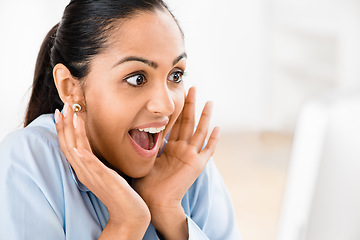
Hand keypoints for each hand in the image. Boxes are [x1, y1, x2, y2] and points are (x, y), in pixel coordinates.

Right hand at [55, 104, 149, 238]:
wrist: (128, 212)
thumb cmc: (119, 191)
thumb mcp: (106, 172)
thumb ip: (98, 161)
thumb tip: (95, 149)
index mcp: (84, 168)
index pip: (70, 145)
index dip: (64, 128)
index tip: (63, 111)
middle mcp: (84, 171)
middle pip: (68, 145)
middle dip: (64, 125)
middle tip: (64, 106)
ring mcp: (92, 175)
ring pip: (76, 150)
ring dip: (72, 132)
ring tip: (71, 114)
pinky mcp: (102, 179)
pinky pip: (89, 165)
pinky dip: (82, 154)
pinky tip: (77, 145)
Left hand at [133, 87, 219, 238]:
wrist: (154, 201)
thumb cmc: (146, 184)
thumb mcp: (145, 158)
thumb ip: (146, 145)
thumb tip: (132, 130)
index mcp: (169, 147)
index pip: (175, 123)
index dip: (176, 108)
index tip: (178, 93)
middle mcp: (182, 149)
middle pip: (188, 122)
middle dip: (190, 104)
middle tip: (192, 87)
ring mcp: (191, 156)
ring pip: (199, 131)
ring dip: (204, 116)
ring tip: (209, 101)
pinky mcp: (197, 165)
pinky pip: (208, 150)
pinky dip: (213, 140)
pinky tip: (218, 127)